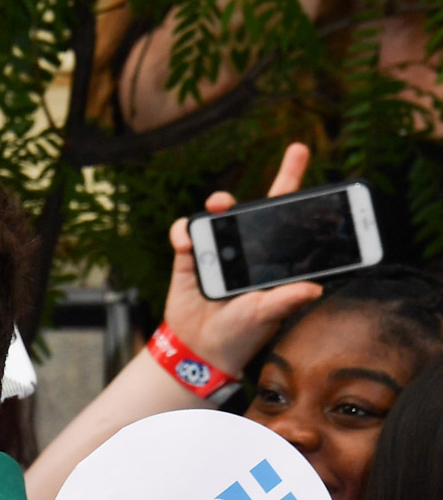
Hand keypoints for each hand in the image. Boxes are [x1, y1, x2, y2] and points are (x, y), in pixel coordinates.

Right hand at [162, 142, 323, 375]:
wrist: (200, 349)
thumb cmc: (241, 333)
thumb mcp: (267, 315)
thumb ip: (287, 299)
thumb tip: (314, 288)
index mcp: (272, 258)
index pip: (289, 216)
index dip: (294, 183)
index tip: (301, 151)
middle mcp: (247, 248)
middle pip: (253, 206)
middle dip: (266, 182)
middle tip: (279, 165)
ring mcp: (217, 250)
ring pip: (218, 213)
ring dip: (218, 205)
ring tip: (217, 207)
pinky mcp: (189, 257)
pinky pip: (185, 231)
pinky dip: (184, 231)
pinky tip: (187, 241)